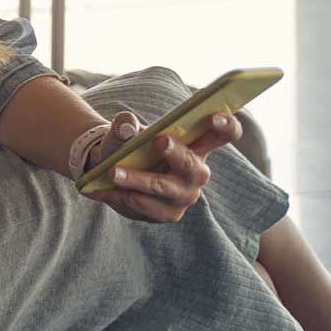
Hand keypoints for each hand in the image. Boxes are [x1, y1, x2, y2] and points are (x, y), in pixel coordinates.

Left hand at [83, 109, 244, 223]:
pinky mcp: (168, 213)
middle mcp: (196, 171)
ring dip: (137, 179)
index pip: (224, 134)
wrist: (110, 172)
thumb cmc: (128, 146)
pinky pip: (146, 206)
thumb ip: (125, 124)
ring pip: (163, 187)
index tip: (215, 117)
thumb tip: (126, 125)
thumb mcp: (124, 131)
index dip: (226, 126)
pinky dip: (123, 196)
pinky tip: (104, 190)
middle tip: (158, 141)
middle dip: (176, 153)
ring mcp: (184, 194)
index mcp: (197, 145)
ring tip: (112, 172)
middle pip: (192, 164)